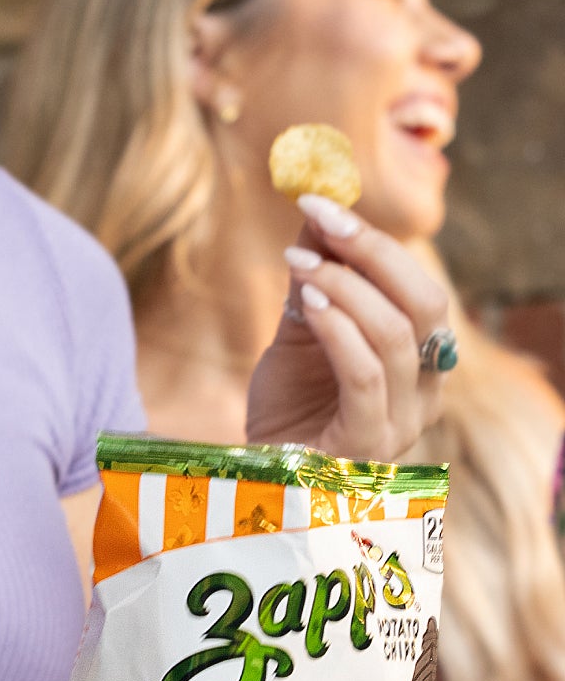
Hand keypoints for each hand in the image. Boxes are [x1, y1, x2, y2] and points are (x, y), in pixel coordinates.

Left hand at [245, 194, 453, 460]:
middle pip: (425, 304)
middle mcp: (425, 391)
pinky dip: (339, 331)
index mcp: (421, 361)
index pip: (418, 289)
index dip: (376, 241)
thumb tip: (316, 212)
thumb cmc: (286, 409)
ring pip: (396, 336)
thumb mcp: (299, 335)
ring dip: (344, 286)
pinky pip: (366, 376)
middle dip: (372, 251)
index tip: (323, 202)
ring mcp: (402, 422)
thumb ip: (314, 284)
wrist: (256, 478)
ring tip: (297, 261)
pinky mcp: (368, 446)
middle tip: (318, 217)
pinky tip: (307, 304)